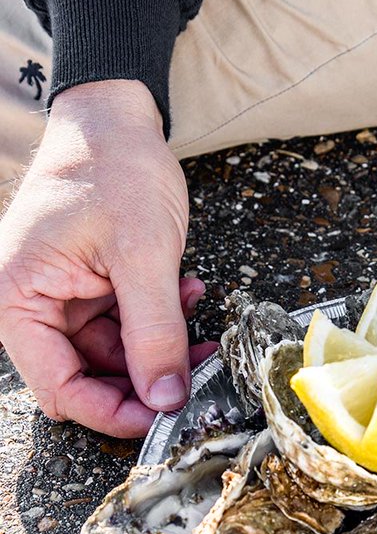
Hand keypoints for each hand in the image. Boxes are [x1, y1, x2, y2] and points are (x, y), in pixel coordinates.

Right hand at [0, 81, 215, 436]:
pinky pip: (126, 324)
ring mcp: (64, 295)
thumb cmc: (112, 167)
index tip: (163, 419)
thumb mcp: (143, 254)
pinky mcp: (92, 284)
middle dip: (144, 378)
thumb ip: (154, 332)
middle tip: (196, 373)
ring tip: (199, 323)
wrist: (116, 114)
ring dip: (160, 347)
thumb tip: (165, 398)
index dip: (111, 412)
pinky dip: (160, 318)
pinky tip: (188, 292)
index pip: (59, 387)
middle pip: (86, 376)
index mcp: (20, 299)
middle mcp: (34, 304)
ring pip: (114, 354)